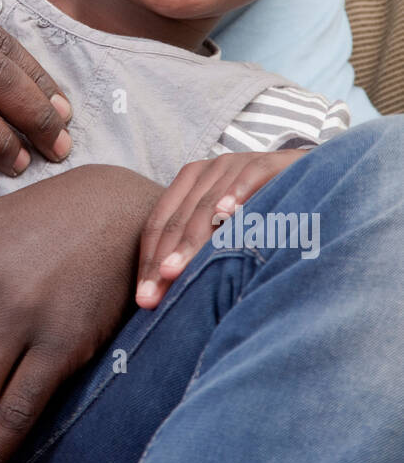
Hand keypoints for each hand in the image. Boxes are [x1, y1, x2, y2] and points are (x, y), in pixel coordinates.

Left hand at [135, 148, 310, 308]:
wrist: (318, 178)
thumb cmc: (266, 213)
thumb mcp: (227, 231)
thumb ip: (202, 251)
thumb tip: (167, 296)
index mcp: (190, 183)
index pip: (160, 223)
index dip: (148, 261)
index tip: (143, 300)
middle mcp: (208, 170)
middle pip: (177, 218)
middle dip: (162, 260)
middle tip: (151, 297)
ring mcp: (238, 164)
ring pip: (207, 204)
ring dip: (191, 238)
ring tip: (173, 269)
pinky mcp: (272, 162)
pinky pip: (250, 177)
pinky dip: (237, 193)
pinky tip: (227, 215)